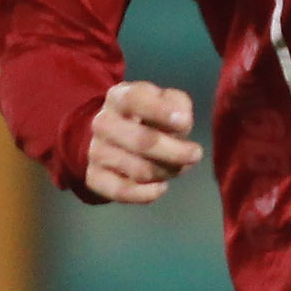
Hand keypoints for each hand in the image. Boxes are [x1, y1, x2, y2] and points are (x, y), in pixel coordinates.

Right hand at [83, 81, 203, 204]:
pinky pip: (123, 192)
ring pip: (139, 170)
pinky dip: (148, 193)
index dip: (161, 111)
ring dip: (167, 172)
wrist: (112, 138)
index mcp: (119, 97)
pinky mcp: (95, 178)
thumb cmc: (147, 118)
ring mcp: (96, 152)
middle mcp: (103, 123)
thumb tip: (182, 119)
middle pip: (141, 141)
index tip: (185, 122)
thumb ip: (178, 104)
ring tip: (178, 167)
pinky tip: (161, 186)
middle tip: (196, 154)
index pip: (135, 100)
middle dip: (175, 151)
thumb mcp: (164, 102)